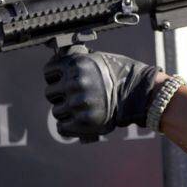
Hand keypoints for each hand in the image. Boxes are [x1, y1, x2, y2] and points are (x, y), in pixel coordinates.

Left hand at [43, 48, 160, 136]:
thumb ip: (75, 64)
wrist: (138, 93)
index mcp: (75, 64)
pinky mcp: (82, 121)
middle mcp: (74, 83)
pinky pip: (62, 127)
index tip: (63, 81)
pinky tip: (77, 122)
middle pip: (50, 93)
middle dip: (60, 96)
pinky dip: (69, 127)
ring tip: (81, 110)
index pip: (48, 73)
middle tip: (75, 97)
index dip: (56, 78)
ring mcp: (77, 103)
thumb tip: (57, 69)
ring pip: (56, 111)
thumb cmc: (119, 75)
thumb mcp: (96, 60)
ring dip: (66, 112)